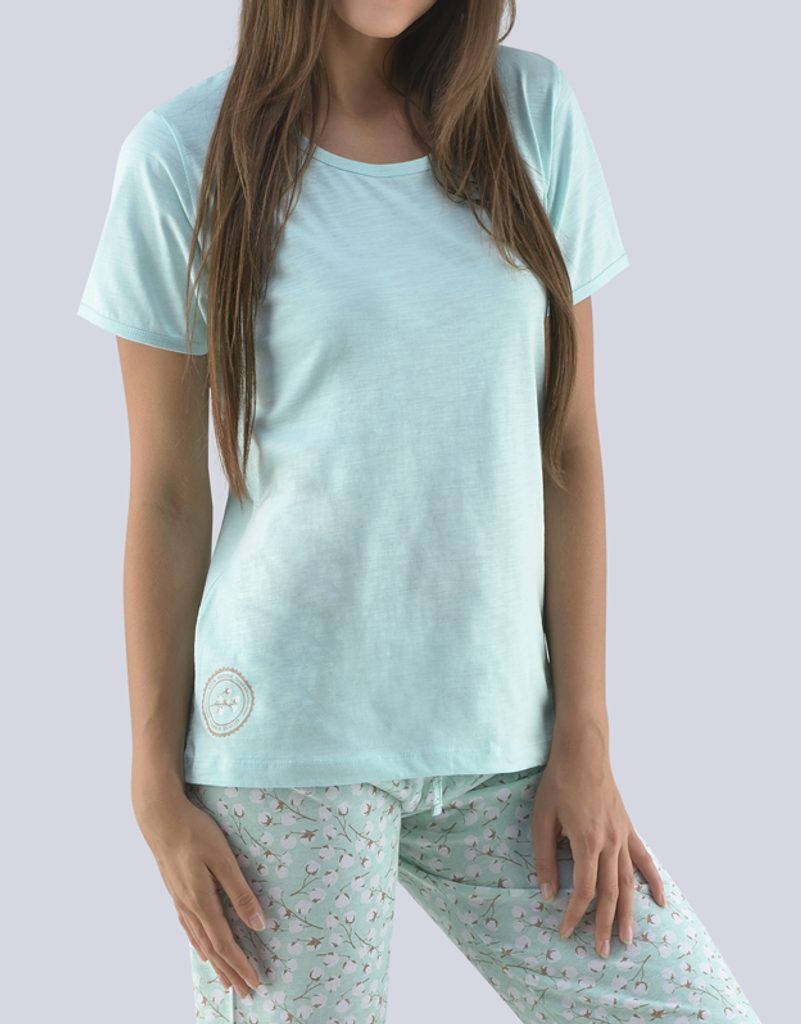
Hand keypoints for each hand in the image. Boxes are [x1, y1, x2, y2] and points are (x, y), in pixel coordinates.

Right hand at [133, 785, 265, 996]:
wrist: (160, 817)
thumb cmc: (195, 832)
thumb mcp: (223, 859)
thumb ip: (240, 892)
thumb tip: (259, 925)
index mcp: (202, 901)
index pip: (225, 942)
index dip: (240, 964)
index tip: (254, 981)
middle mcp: (189, 906)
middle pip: (212, 948)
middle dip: (230, 971)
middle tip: (245, 992)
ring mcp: (180, 900)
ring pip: (200, 940)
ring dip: (215, 962)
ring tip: (226, 979)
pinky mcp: (176, 890)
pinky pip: (189, 928)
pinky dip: (199, 944)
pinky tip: (201, 947)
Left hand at [531, 730, 666, 957]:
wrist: (583, 750)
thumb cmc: (558, 781)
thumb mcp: (542, 818)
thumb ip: (544, 857)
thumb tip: (548, 893)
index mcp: (586, 842)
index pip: (584, 890)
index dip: (574, 914)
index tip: (565, 931)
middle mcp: (610, 843)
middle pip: (611, 893)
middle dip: (606, 924)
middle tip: (602, 951)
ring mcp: (623, 835)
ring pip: (630, 882)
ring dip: (630, 913)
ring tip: (628, 940)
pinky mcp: (628, 826)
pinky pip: (644, 858)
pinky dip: (654, 880)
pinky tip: (661, 901)